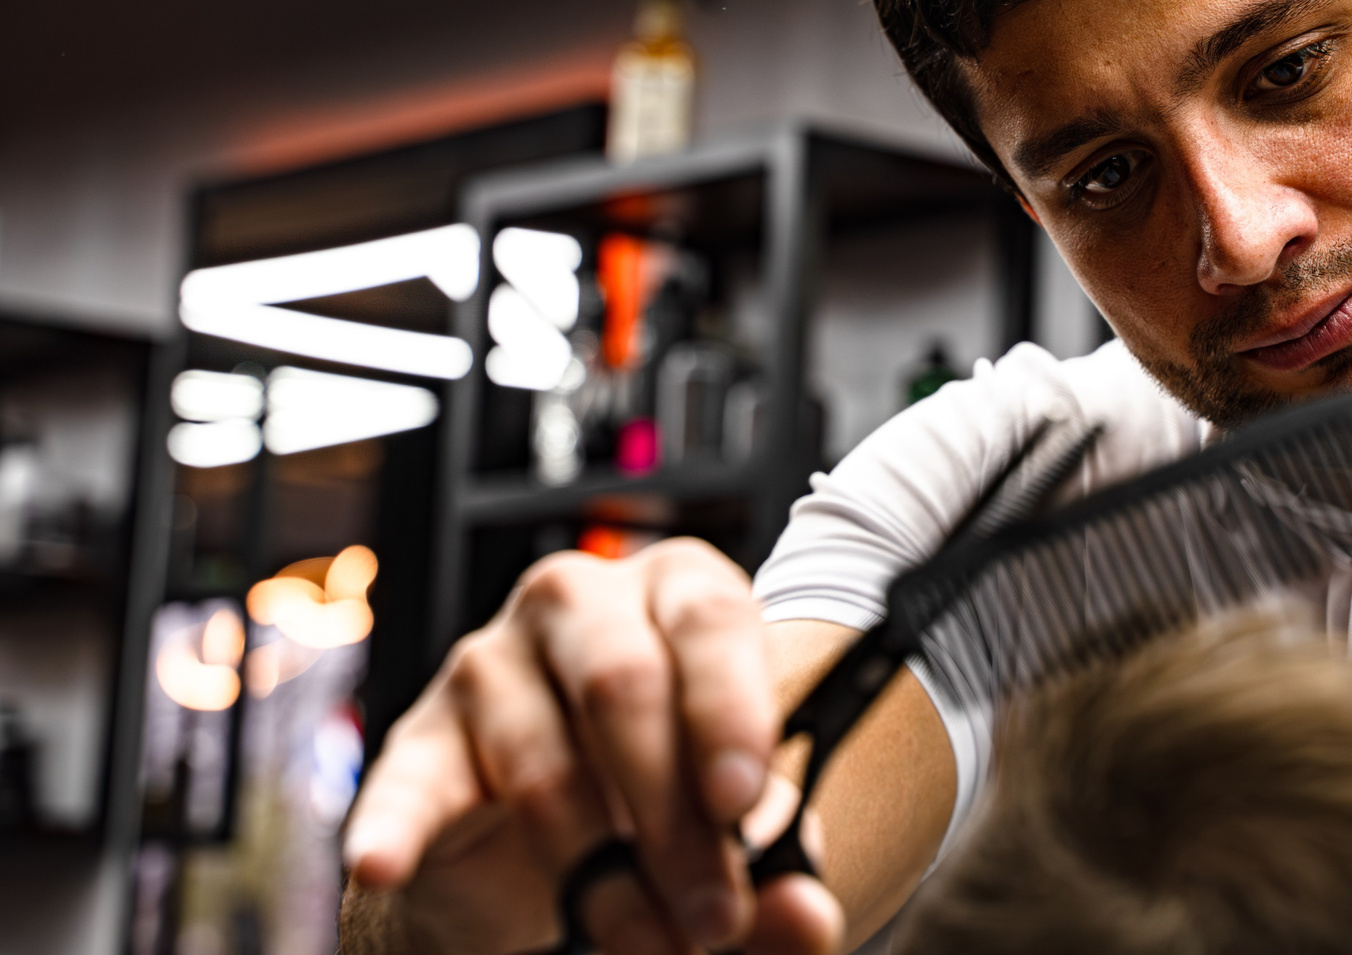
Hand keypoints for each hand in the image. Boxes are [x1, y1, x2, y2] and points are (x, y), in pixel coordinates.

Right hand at [340, 539, 842, 954]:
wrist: (546, 838)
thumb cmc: (662, 795)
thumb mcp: (738, 829)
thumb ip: (781, 869)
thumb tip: (806, 913)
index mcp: (677, 592)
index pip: (708, 617)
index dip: (730, 708)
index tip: (744, 804)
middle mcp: (580, 605)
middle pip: (623, 685)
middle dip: (675, 820)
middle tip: (713, 918)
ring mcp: (489, 666)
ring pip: (548, 767)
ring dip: (604, 879)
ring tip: (649, 943)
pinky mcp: (418, 745)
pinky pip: (409, 789)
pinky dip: (394, 830)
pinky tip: (385, 860)